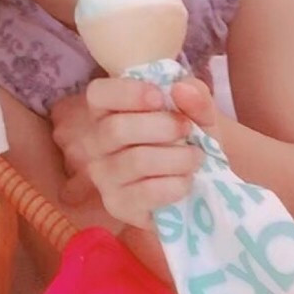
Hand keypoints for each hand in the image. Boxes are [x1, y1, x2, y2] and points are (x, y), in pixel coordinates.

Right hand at [52, 77, 215, 228]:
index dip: (128, 92)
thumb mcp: (197, 111)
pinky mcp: (116, 205)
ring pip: (135, 161)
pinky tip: (186, 181)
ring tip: (195, 158)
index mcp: (106, 109)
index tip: (160, 97)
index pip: (98, 93)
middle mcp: (95, 141)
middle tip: (187, 130)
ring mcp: (103, 175)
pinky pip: (145, 193)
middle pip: (116, 129)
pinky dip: (174, 185)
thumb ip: (195, 96)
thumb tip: (181, 89)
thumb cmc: (186, 137)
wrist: (198, 181)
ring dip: (176, 158)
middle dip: (161, 127)